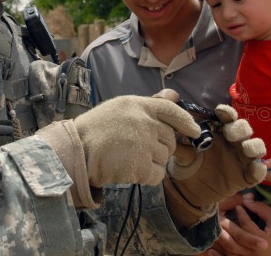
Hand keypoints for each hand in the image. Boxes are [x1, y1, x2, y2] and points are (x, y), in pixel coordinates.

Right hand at [37, 94, 201, 208]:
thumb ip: (150, 104)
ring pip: (164, 157)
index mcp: (138, 105)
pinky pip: (157, 175)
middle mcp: (145, 123)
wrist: (76, 151)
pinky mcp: (141, 166)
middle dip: (160, 146)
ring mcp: (144, 145)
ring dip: (152, 162)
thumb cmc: (95, 129)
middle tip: (139, 149)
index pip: (170, 110)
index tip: (194, 131)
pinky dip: (148, 176)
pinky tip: (132, 170)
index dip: (185, 121)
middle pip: (169, 139)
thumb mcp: (121, 108)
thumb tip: (175, 95)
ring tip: (129, 158)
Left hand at [167, 103, 265, 212]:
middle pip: (244, 129)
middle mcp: (233, 142)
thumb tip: (170, 124)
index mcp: (219, 131)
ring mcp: (242, 158)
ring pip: (257, 147)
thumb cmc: (188, 162)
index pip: (227, 117)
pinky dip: (259, 169)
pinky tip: (254, 169)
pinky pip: (258, 171)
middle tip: (229, 133)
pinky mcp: (246, 176)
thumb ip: (179, 140)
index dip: (227, 113)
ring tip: (245, 149)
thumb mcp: (182, 151)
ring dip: (254, 146)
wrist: (189, 189)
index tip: (220, 112)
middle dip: (240, 128)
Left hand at [212, 199, 270, 255]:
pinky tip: (211, 252)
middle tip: (218, 217)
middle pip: (233, 241)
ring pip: (231, 253)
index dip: (241, 214)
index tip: (238, 205)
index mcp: (261, 241)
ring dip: (220, 244)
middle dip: (224, 229)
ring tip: (211, 233)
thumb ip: (260, 208)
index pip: (245, 225)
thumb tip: (245, 199)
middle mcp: (255, 254)